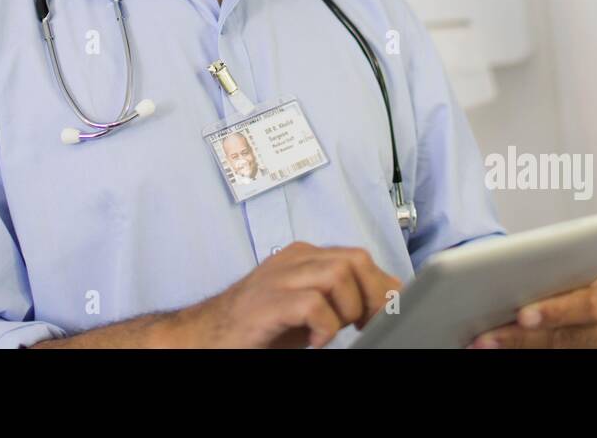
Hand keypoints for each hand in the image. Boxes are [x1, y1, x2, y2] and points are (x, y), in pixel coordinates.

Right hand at [179, 242, 402, 348]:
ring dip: (347, 309)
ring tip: (335, 331)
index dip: (383, 286)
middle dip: (372, 295)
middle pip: (354, 260)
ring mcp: (278, 278)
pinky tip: (315, 340)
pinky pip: (312, 303)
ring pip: (337, 274)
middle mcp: (293, 260)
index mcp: (305, 257)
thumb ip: (340, 297)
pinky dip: (324, 325)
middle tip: (368, 326)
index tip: (389, 314)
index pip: (359, 257)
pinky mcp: (266, 303)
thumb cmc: (261, 325)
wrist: (207, 335)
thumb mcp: (308, 308)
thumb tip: (386, 302)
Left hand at [466, 276, 596, 347]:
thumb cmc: (568, 281)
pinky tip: (498, 348)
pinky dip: (522, 352)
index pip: (587, 305)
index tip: (522, 315)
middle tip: (487, 338)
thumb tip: (506, 280)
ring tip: (483, 344)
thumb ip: (552, 277)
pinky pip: (556, 359)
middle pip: (566, 338)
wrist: (581, 303)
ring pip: (559, 352)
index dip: (555, 311)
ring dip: (516, 347)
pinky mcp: (589, 359)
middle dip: (522, 337)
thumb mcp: (569, 275)